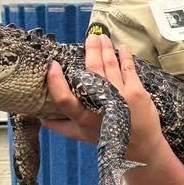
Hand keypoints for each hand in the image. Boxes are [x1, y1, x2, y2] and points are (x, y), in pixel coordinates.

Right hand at [42, 34, 165, 163]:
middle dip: (91, 51)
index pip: (65, 99)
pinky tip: (122, 48)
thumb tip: (41, 118)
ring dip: (106, 49)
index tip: (52, 65)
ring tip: (103, 37)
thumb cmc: (110, 140)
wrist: (142, 148)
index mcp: (84, 118)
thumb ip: (62, 127)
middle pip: (92, 73)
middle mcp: (101, 105)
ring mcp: (121, 96)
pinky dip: (125, 56)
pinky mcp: (137, 92)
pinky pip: (129, 69)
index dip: (56, 82)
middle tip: (89, 37)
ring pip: (110, 66)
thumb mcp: (83, 136)